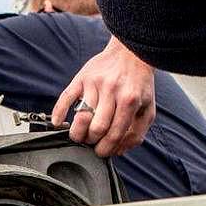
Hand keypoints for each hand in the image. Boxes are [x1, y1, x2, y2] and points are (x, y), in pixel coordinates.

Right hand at [53, 37, 155, 156]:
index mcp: (129, 100)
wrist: (131, 53)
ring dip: (77, 132)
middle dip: (92, 141)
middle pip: (96, 128)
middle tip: (92, 142)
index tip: (101, 152)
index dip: (106, 149)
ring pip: (81, 116)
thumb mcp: (147, 108)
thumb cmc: (139, 83)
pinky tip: (58, 122)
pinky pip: (66, 97)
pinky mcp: (82, 77)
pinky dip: (58, 112)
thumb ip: (137, 132)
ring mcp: (94, 84)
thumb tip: (119, 150)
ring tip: (79, 135)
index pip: (114, 134)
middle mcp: (111, 91)